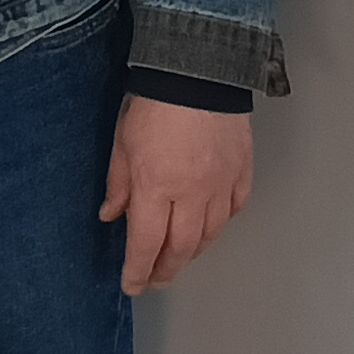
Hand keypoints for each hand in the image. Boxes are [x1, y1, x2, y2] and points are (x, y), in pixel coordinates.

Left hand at [99, 96, 252, 295]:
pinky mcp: (242, 171)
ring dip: (193, 251)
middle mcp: (192, 194)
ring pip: (210, 234)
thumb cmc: (154, 102)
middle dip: (166, 269)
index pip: (146, 244)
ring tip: (180, 256)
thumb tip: (111, 215)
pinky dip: (221, 223)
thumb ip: (118, 183)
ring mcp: (221, 185)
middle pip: (181, 248)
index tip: (132, 285)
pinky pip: (234, 208)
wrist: (199, 68)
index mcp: (156, 188)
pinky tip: (210, 224)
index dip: (138, 271)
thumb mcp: (123, 142)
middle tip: (155, 278)